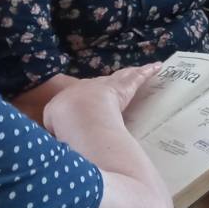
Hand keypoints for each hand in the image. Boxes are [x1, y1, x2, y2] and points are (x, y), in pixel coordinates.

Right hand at [44, 62, 160, 130]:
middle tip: (110, 85)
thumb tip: (56, 141)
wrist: (76, 113)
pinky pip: (138, 77)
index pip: (79, 95)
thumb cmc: (63, 123)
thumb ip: (56, 131)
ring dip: (128, 74)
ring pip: (120, 77)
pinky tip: (157, 66)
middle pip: (100, 83)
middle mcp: (88, 87)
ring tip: (135, 71)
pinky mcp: (125, 87)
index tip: (85, 102)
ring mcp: (108, 85)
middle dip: (105, 84)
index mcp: (70, 97)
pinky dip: (147, 72)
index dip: (84, 98)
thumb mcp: (52, 127)